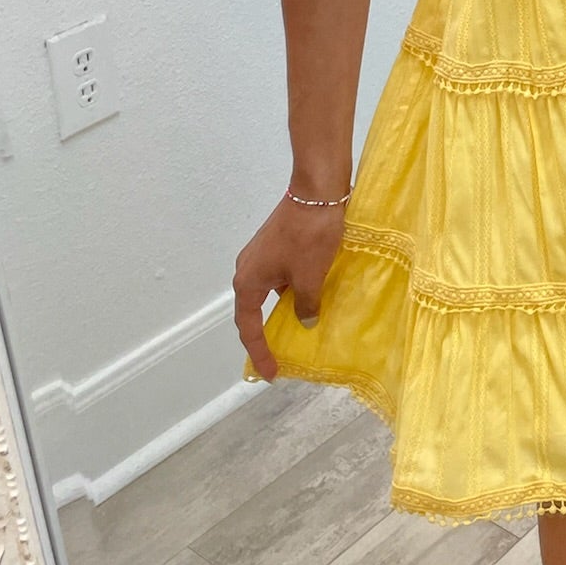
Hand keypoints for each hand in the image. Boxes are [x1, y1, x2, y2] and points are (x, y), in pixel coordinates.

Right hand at [234, 195, 346, 380]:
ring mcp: (262, 255)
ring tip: (302, 329)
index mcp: (249, 282)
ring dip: (284, 309)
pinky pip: (281, 277)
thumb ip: (305, 305)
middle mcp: (248, 269)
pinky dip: (293, 291)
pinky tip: (312, 298)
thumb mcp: (310, 277)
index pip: (249, 327)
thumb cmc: (309, 237)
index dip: (259, 352)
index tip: (271, 373)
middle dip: (267, 335)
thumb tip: (305, 321)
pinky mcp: (276, 245)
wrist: (317, 191)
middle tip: (281, 357)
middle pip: (254, 311)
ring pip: (270, 292)